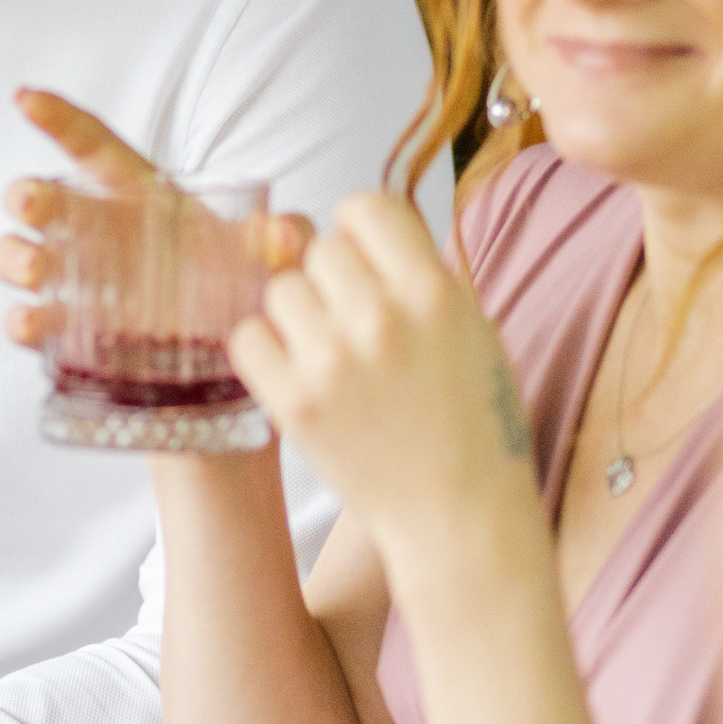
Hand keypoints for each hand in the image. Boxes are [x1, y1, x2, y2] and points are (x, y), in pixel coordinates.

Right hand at [0, 89, 310, 349]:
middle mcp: (96, 231)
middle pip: (40, 198)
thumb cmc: (245, 281)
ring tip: (34, 271)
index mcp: (137, 195)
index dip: (56, 118)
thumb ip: (285, 235)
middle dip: (25, 194)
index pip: (90, 144)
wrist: (241, 347)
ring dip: (13, 257)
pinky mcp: (74, 332)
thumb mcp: (271, 254)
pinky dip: (20, 323)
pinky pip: (32, 322)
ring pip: (18, 255)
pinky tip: (30, 325)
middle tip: (33, 203)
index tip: (24, 98)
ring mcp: (78, 281)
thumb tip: (284, 232)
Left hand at [229, 193, 537, 566]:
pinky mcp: (293, 402)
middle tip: (353, 321)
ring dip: (299, 315)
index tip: (366, 260)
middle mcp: (380, 318)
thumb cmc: (475, 422)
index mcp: (433, 292)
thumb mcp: (471, 328)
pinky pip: (247, 337)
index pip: (365, 207)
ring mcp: (331, 361)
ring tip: (330, 353)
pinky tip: (295, 371)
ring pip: (281, 290)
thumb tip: (354, 224)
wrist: (460, 516)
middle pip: (320, 250)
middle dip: (333, 278)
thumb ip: (418, 271)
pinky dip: (265, 350)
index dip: (361, 231)